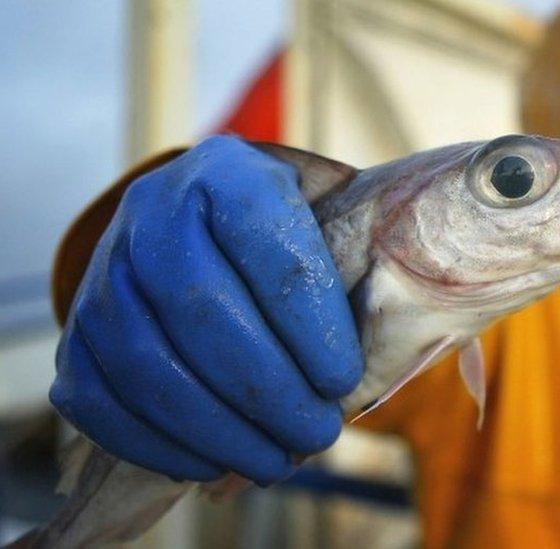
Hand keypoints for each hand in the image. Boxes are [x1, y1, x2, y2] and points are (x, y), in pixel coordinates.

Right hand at [50, 136, 362, 484]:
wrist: (204, 227)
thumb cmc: (288, 240)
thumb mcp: (330, 225)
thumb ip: (353, 272)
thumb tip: (367, 370)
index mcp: (229, 174)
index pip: (268, 244)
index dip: (309, 322)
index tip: (342, 380)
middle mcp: (154, 209)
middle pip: (200, 308)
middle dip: (267, 388)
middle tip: (318, 432)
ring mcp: (104, 269)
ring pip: (145, 361)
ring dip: (217, 428)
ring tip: (275, 461)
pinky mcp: (77, 330)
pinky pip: (96, 399)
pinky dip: (156, 444)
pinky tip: (210, 464)